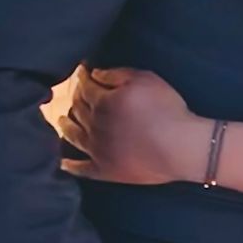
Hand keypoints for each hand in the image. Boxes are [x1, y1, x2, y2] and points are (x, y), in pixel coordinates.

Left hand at [60, 68, 205, 186]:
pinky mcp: (105, 170)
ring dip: (65, 126)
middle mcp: (94, 125)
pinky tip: (63, 163)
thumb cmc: (167, 110)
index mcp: (102, 102)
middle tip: (74, 95)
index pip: (85, 87)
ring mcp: (98, 150)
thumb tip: (94, 73)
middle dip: (74, 99)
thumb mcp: (145, 80)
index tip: (80, 72)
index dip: (82, 78)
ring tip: (61, 121)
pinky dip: (70, 166)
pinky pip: (82, 169)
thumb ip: (116, 74)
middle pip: (78, 110)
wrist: (181, 148)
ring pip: (73, 136)